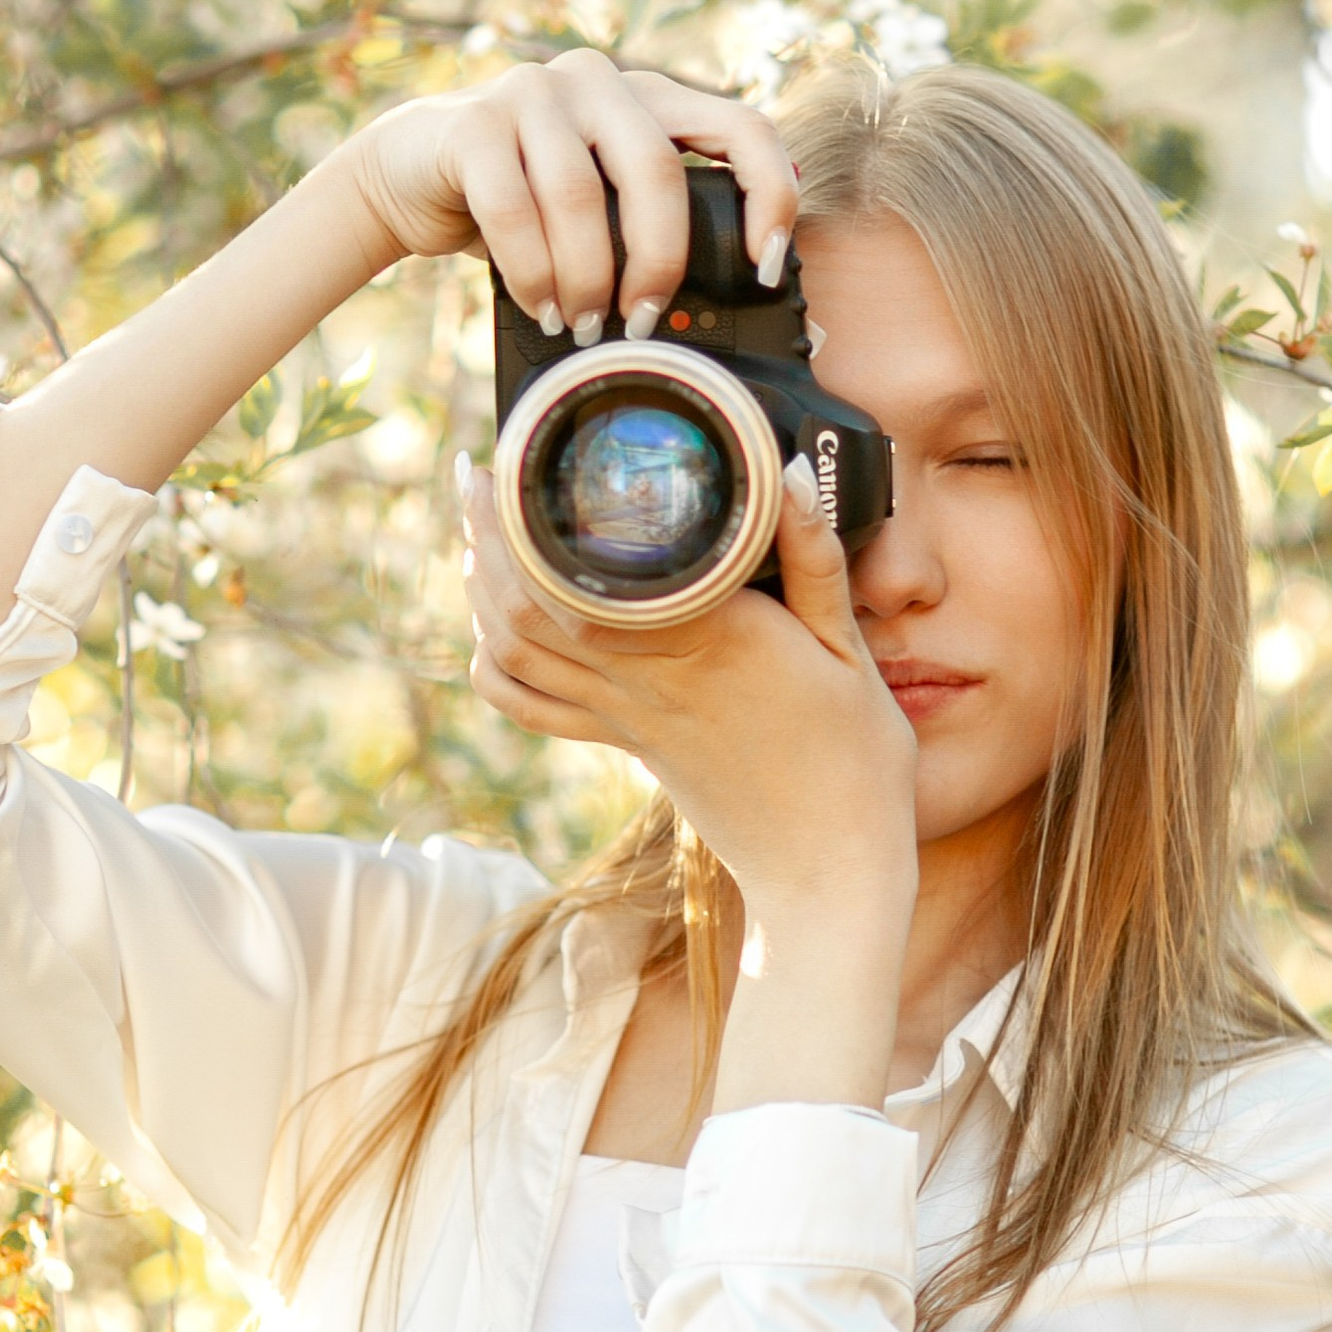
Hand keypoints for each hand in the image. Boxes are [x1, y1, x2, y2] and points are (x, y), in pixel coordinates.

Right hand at [341, 49, 799, 339]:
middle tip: (644, 319)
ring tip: (582, 325)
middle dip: (657, 261)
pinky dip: (533, 273)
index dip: (768, 195)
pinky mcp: (473, 124)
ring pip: (581, 197)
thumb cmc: (524, 201)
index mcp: (650, 97)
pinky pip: (514, 211)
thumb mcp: (601, 204)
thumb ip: (650, 222)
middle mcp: (599, 80)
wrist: (410, 173)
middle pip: (657, 170)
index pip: (741, 125)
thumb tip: (719, 303)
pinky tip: (540, 307)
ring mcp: (533, 92)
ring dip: (586, 278)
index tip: (766, 267)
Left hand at [460, 454, 919, 931]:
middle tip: (477, 476)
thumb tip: (789, 473)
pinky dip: (497, 665)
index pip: (588, 570)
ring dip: (480, 592)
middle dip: (486, 535)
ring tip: (478, 533)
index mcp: (707, 638)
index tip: (514, 460)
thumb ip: (814, 559)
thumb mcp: (851, 650)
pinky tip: (496, 627)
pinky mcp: (625, 745)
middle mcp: (648, 677)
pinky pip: (532, 709)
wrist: (829, 872)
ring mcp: (626, 717)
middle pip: (525, 604)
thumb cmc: (854, 760)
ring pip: (515, 652)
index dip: (530, 516)